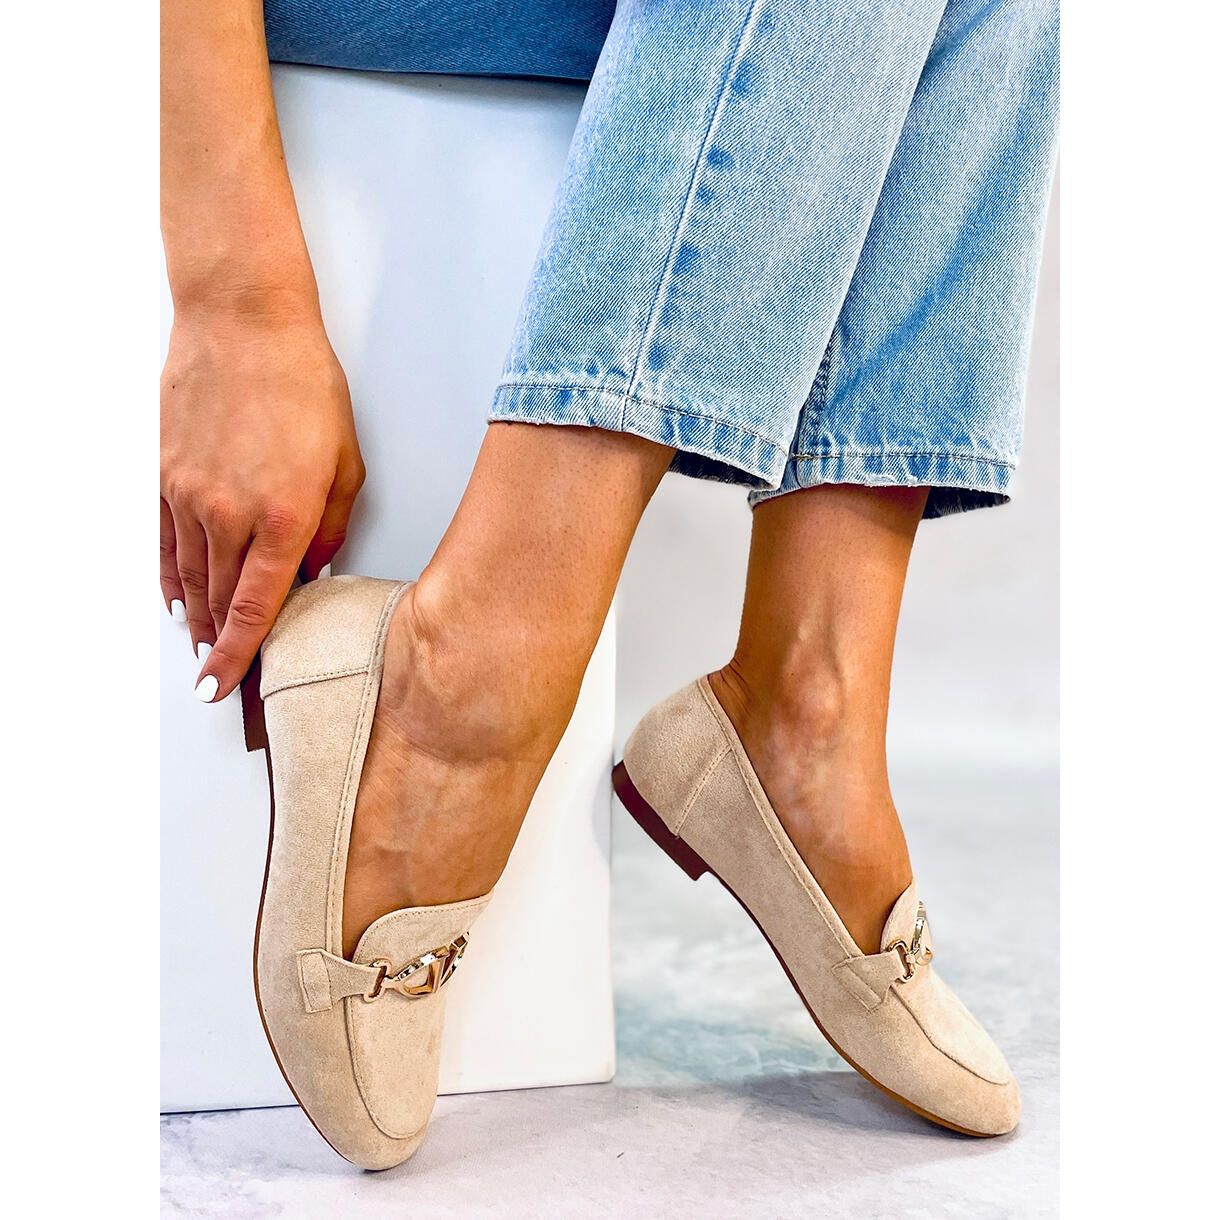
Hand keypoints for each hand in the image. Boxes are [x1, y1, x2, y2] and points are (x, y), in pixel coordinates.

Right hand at [160, 303, 364, 701]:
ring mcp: (191, 497)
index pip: (257, 610)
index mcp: (285, 519)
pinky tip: (175, 599)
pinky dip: (171, 577)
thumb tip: (316, 567)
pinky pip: (166, 544)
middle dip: (219, 645)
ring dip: (195, 618)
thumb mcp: (344, 461)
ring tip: (201, 646)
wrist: (244, 325)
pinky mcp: (166, 476)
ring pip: (190, 578)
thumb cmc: (303, 384)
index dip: (240, 656)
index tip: (228, 687)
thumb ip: (331, 526)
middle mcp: (231, 516)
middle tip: (221, 678)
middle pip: (219, 602)